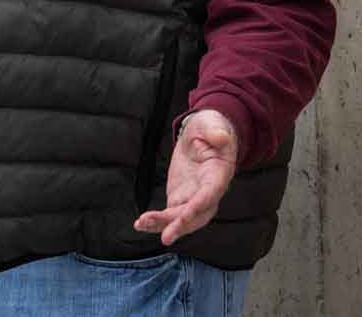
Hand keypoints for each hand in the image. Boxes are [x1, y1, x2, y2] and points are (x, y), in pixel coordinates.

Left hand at [133, 108, 238, 245]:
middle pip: (197, 214)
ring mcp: (193, 197)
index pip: (210, 194)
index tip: (185, 216)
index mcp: (218, 174)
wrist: (203, 134)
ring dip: (163, 224)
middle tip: (166, 236)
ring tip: (142, 225)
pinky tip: (141, 225)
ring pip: (181, 217)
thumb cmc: (211, 128)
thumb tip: (220, 136)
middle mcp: (208, 192)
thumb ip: (216, 132)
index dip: (199, 206)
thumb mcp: (213, 124)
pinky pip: (169, 214)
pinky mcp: (180, 197)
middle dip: (181, 226)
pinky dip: (156, 221)